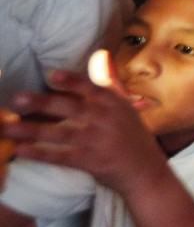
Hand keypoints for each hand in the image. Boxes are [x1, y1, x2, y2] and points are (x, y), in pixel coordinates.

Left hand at [2, 62, 169, 195]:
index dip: (72, 81)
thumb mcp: (127, 107)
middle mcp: (108, 120)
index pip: (92, 88)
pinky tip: (21, 150)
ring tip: (7, 127)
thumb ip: (111, 82)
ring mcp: (100, 142)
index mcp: (115, 104)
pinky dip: (41, 153)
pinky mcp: (93, 162)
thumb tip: (101, 54)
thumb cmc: (133, 137)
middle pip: (72, 108)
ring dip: (31, 130)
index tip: (51, 75)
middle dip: (43, 103)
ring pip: (61, 133)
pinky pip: (62, 156)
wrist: (146, 172)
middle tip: (16, 99)